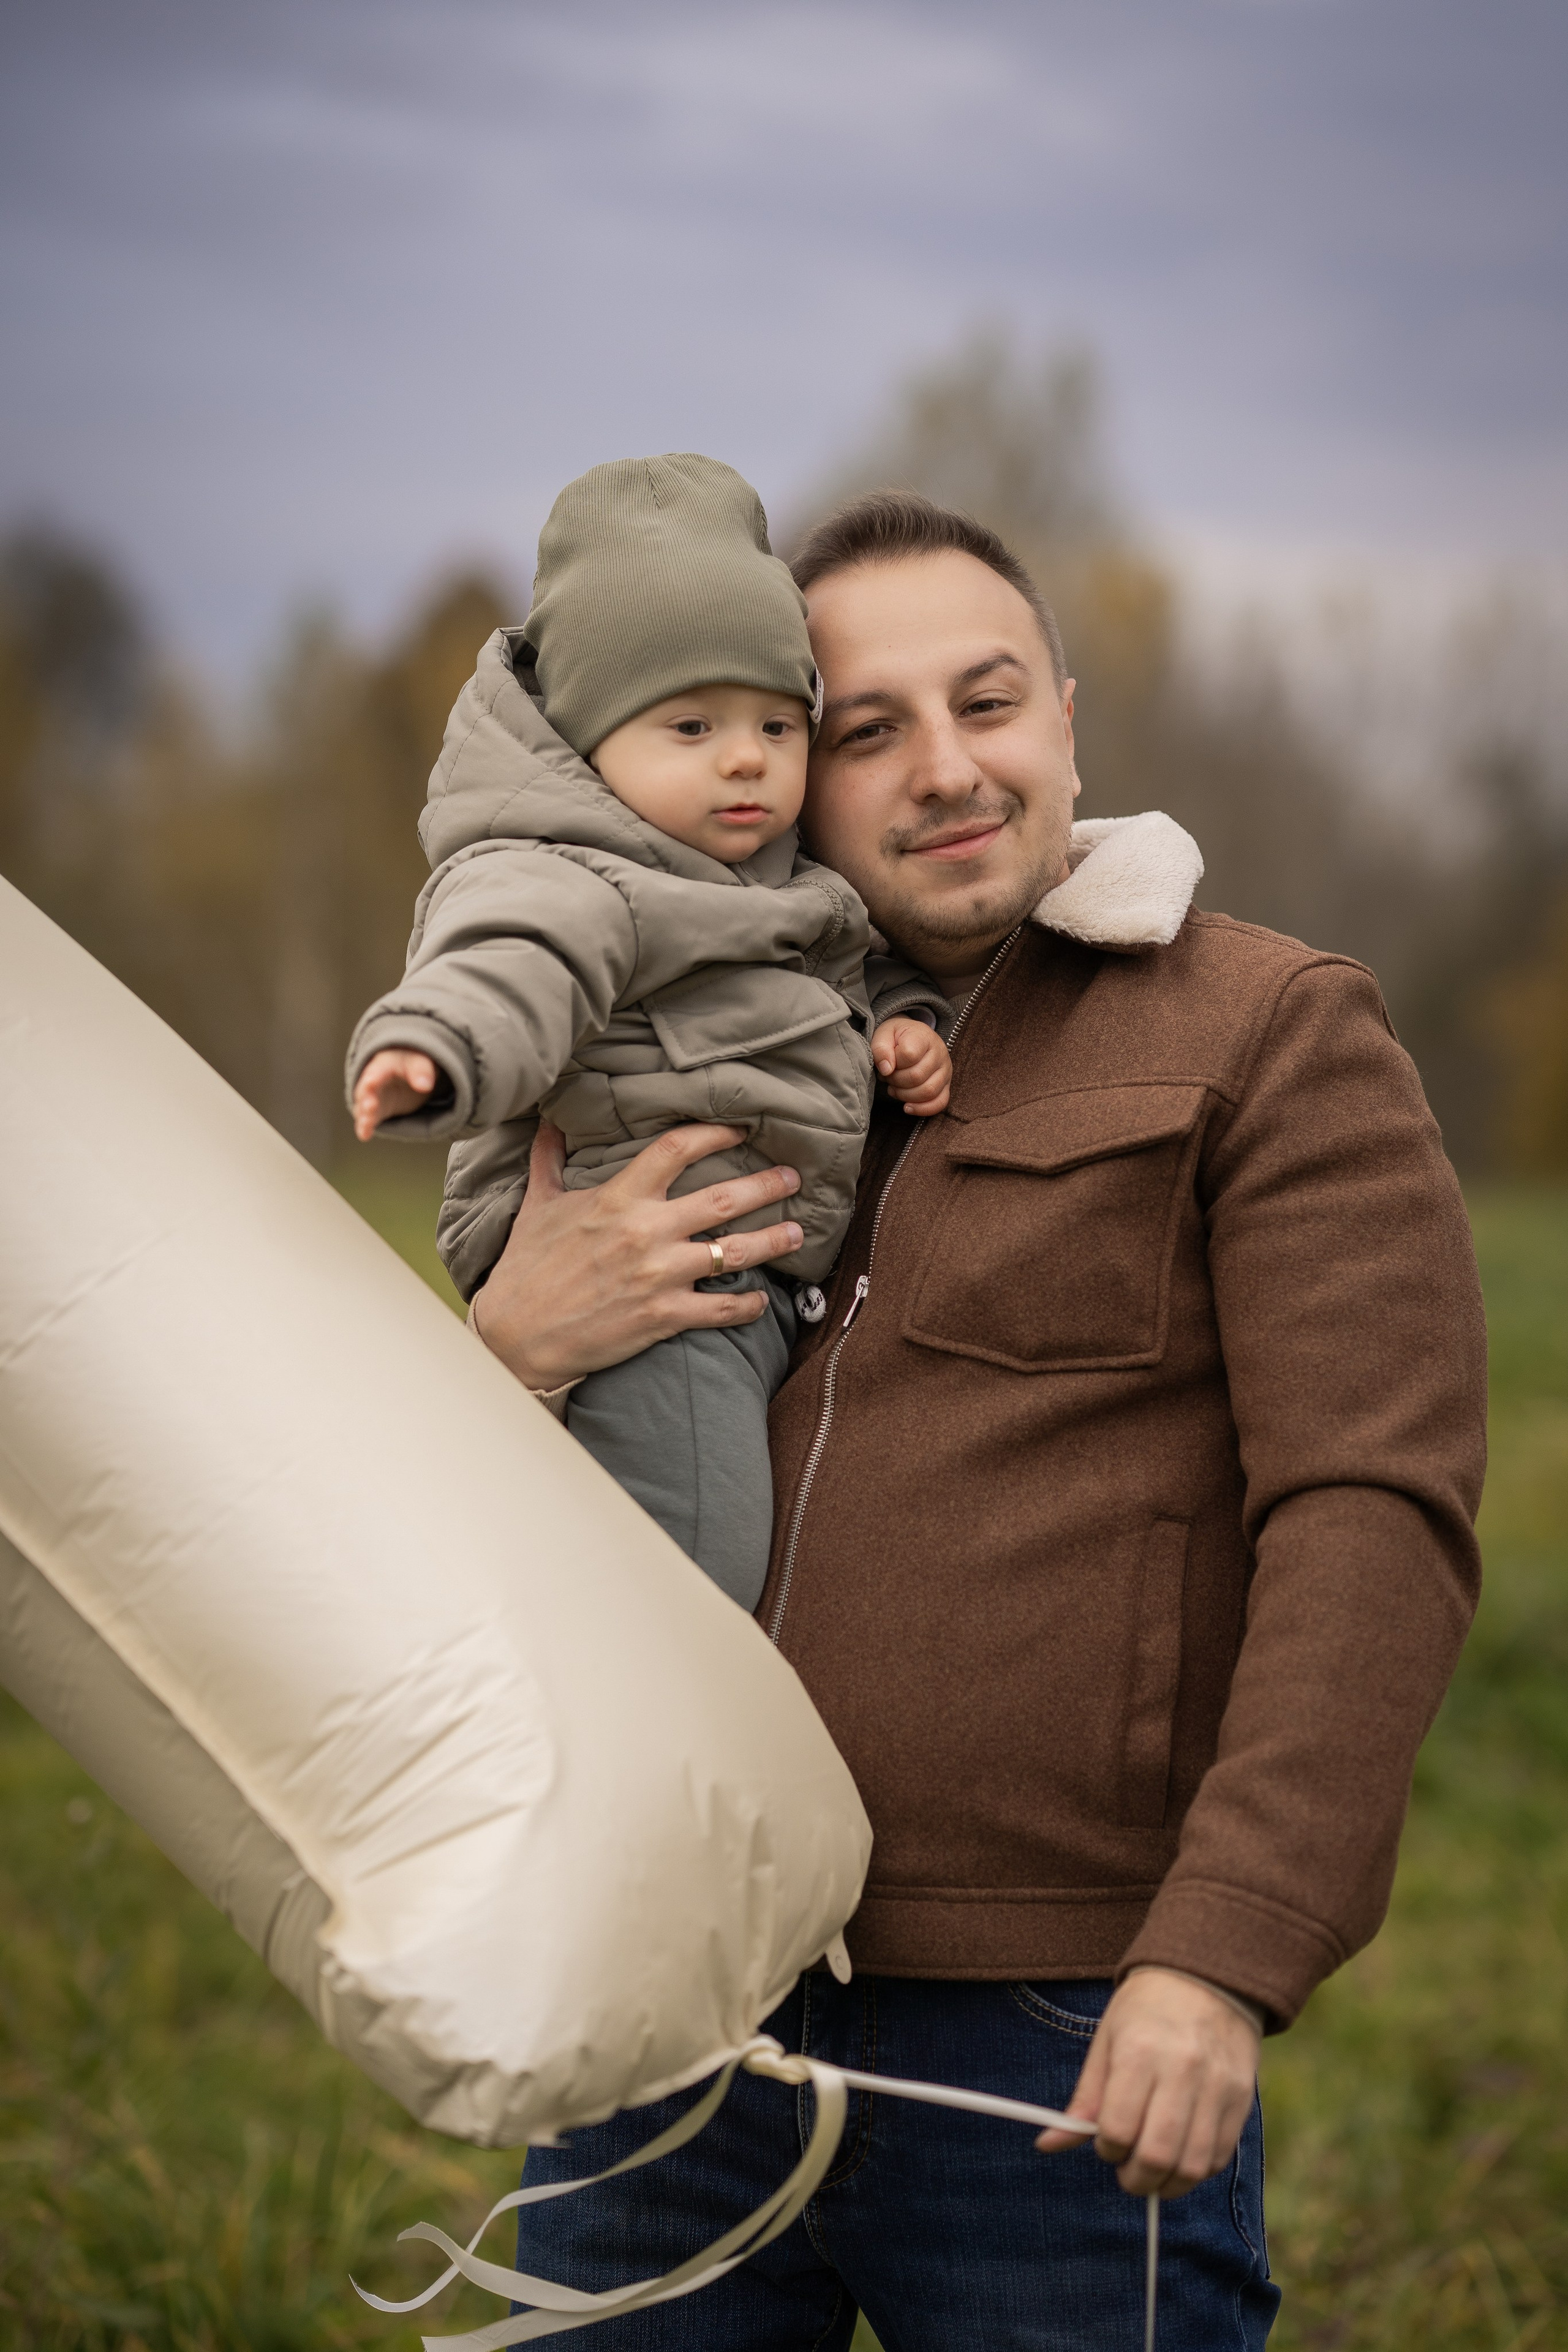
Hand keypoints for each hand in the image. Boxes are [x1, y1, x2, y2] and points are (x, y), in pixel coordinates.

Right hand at [353, 1049, 437, 1139]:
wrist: (410, 1071)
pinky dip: (366, 1127)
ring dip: (364, 1116)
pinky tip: (364, 1136)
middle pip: (365, 1092)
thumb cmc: (411, 1062)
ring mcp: (373, 1098)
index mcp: (382, 1066)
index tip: (371, 1083)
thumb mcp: (419, 1062)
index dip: (374, 1078)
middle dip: (366, 1099)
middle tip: (369, 1106)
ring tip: (366, 1125)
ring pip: (364, 1108)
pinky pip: (370, 1120)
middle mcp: (372, 1083)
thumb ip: (421, 1071)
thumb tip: (425, 1086)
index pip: (376, 1072)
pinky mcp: (379, 1111)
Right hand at [470, 1123, 804, 1391]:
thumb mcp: (537, 1206)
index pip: (678, 1148)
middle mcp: (646, 1231)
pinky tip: (761, 1301)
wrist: (514, 1336)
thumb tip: (549, 1122)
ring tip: (797, 1233)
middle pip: (725, 1197)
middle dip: (768, 1184)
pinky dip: (748, 1306)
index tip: (741, 1130)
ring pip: (736, 1252)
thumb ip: (549, 1161)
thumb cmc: (524, 1269)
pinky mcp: (663, 1316)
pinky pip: (722, 1309)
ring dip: (774, 1240)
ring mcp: (659, 1275)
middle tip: (793, 1177)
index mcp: (618, 1197)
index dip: (716, 1133)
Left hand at [872, 1017, 951, 1115]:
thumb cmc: (897, 1037)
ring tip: (895, 1087)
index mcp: (924, 1037)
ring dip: (904, 1095)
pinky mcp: (946, 1086)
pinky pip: (940, 1103)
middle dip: (895, 1080)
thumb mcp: (883, 1035)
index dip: (892, 1063)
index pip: (908, 1055)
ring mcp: (945, 1071)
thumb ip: (880, 1049)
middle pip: (916, 1077)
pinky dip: (921, 1109)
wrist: (912, 1038)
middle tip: (888, 1076)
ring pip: (928, 1092)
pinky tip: (907, 1107)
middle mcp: (940, 1053)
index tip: (887, 1062)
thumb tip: (886, 1069)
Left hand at [1034, 1968, 1259, 2197]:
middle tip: (1128, 2174)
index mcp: (1138, 2052)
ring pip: (1191, 2166)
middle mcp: (1181, 2070)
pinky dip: (1196, 2171)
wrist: (1206, 1977)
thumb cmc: (1145, 2011)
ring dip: (1167, 2185)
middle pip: (1156, 2156)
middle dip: (1135, 2180)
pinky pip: (1219, 2157)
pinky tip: (1181, 2157)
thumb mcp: (1106, 2042)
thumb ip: (1084, 2099)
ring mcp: (1217, 2086)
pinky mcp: (1241, 2098)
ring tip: (1154, 2172)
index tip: (1105, 2145)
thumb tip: (1047, 2144)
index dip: (1106, 2150)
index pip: (1116, 2129)